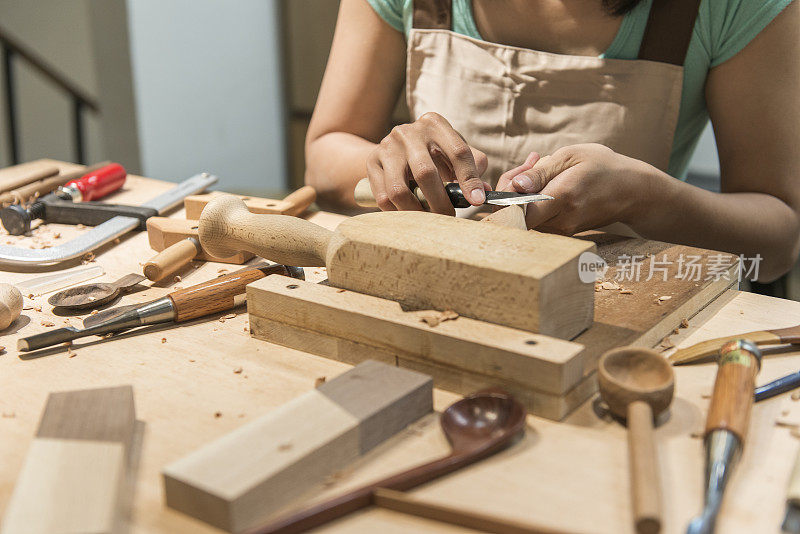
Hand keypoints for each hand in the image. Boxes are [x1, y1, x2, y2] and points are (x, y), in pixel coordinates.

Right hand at [366, 112, 488, 214]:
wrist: (395, 148)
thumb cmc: (434, 153)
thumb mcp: (454, 152)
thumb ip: (473, 168)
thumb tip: (485, 193)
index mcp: (435, 124)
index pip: (458, 152)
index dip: (469, 179)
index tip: (476, 201)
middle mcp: (409, 132)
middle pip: (425, 172)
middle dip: (440, 202)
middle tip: (449, 218)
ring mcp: (387, 146)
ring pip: (400, 189)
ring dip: (416, 211)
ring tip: (428, 220)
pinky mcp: (372, 162)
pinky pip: (383, 197)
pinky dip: (398, 212)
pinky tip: (409, 214)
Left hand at [498, 144, 654, 233]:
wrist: (633, 191)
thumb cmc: (603, 167)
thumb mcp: (572, 156)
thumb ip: (541, 172)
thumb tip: (516, 185)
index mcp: (563, 197)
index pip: (518, 211)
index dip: (505, 197)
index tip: (515, 177)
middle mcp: (561, 220)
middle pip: (517, 216)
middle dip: (512, 192)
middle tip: (528, 168)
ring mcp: (562, 231)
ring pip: (526, 219)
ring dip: (523, 197)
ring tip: (539, 172)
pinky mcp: (563, 234)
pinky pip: (538, 221)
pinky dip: (535, 204)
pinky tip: (546, 185)